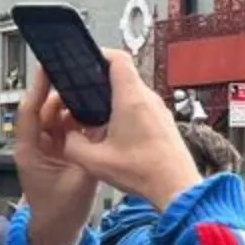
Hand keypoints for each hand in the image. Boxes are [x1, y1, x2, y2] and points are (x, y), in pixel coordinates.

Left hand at [12, 66, 100, 244]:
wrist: (56, 234)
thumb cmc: (59, 213)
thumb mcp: (81, 182)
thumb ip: (91, 153)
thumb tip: (102, 127)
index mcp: (30, 151)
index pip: (30, 110)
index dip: (39, 87)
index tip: (49, 67)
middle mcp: (36, 146)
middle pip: (46, 110)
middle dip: (63, 94)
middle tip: (82, 79)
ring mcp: (47, 149)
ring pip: (59, 118)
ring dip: (74, 108)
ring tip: (92, 96)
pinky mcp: (60, 154)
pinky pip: (68, 130)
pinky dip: (80, 122)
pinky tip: (94, 117)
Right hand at [41, 51, 200, 212]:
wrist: (177, 189)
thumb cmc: (145, 174)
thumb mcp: (95, 162)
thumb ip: (72, 145)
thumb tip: (67, 137)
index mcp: (131, 99)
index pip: (118, 58)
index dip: (99, 54)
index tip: (85, 61)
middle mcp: (149, 99)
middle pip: (124, 74)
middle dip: (101, 80)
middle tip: (84, 91)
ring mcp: (159, 110)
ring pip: (133, 91)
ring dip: (114, 98)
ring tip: (97, 114)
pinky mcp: (164, 122)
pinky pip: (143, 107)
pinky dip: (127, 111)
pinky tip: (116, 131)